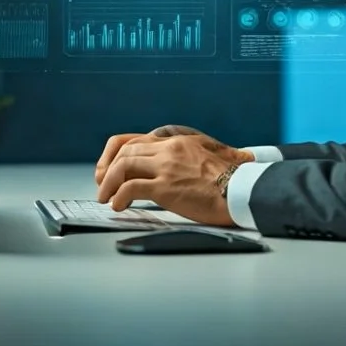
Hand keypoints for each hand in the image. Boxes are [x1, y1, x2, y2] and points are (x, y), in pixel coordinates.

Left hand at [94, 128, 254, 226]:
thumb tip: (170, 170)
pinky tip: (119, 206)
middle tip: (104, 185)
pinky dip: (119, 197)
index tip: (110, 167)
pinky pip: (131, 188)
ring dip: (109, 183)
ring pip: (123, 166)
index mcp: (178, 142)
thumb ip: (184, 157)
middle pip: (126, 150)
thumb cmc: (228, 181)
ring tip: (107, 198)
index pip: (137, 139)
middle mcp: (170, 149)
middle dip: (108, 168)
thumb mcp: (205, 157)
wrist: (241, 191)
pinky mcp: (166, 187)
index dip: (117, 153)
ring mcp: (167, 167)